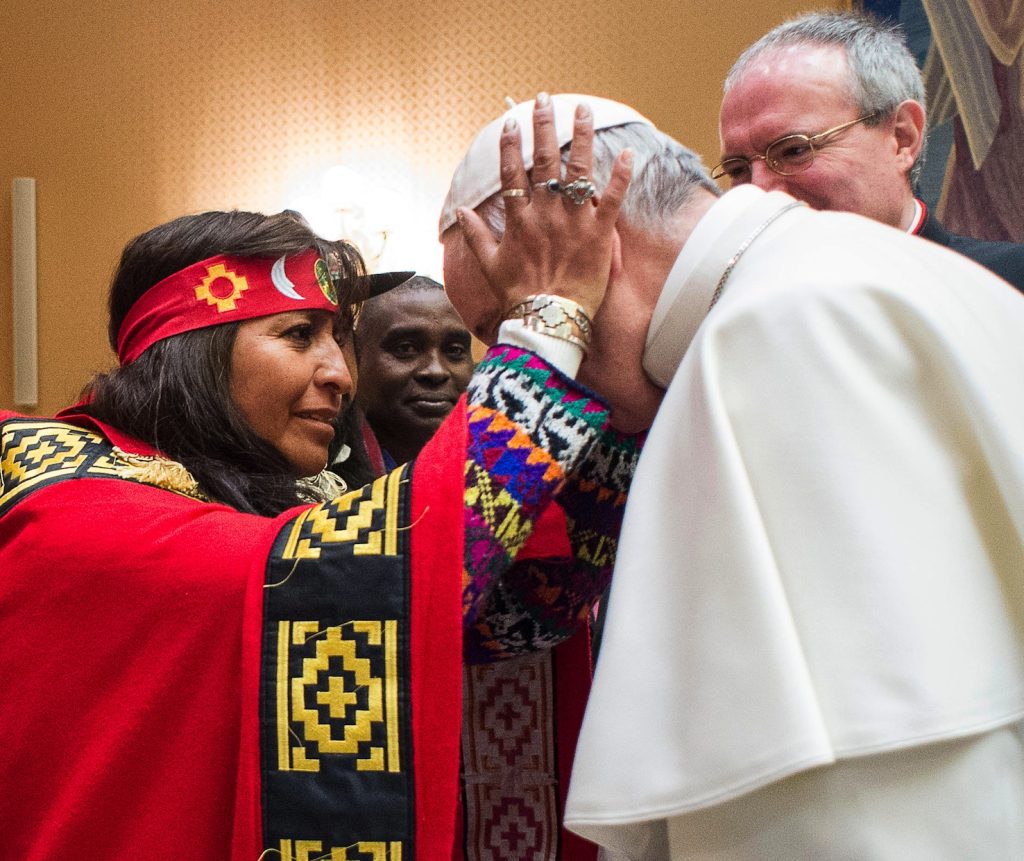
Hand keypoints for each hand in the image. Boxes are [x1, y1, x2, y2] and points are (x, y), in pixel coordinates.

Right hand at [456, 93, 632, 321]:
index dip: (512, 145)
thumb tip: (461, 213)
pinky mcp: (599, 235)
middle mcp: (545, 214)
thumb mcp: (489, 266)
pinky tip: (629, 153)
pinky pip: (612, 199)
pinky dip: (621, 176)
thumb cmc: (519, 297)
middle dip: (544, 126)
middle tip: (545, 100)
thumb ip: (475, 237)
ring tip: (584, 110)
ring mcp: (573, 222)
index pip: (513, 172)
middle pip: (545, 160)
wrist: (548, 321)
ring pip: (578, 170)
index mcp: (519, 220)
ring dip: (582, 136)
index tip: (511, 123)